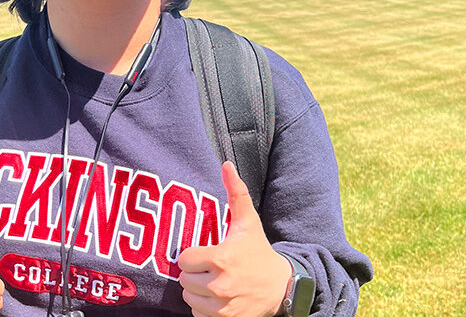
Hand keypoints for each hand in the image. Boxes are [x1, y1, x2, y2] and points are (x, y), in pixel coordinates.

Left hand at [178, 162, 291, 316]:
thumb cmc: (258, 252)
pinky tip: (217, 299)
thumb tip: (226, 164)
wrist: (281, 287)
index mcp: (221, 258)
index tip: (205, 254)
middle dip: (194, 273)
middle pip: (184, 280)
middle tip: (210, 269)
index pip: (183, 259)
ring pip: (188, 298)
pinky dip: (204, 309)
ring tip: (213, 282)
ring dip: (197, 292)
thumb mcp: (248, 222)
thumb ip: (235, 192)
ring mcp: (222, 307)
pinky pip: (198, 315)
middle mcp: (220, 285)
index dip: (192, 255)